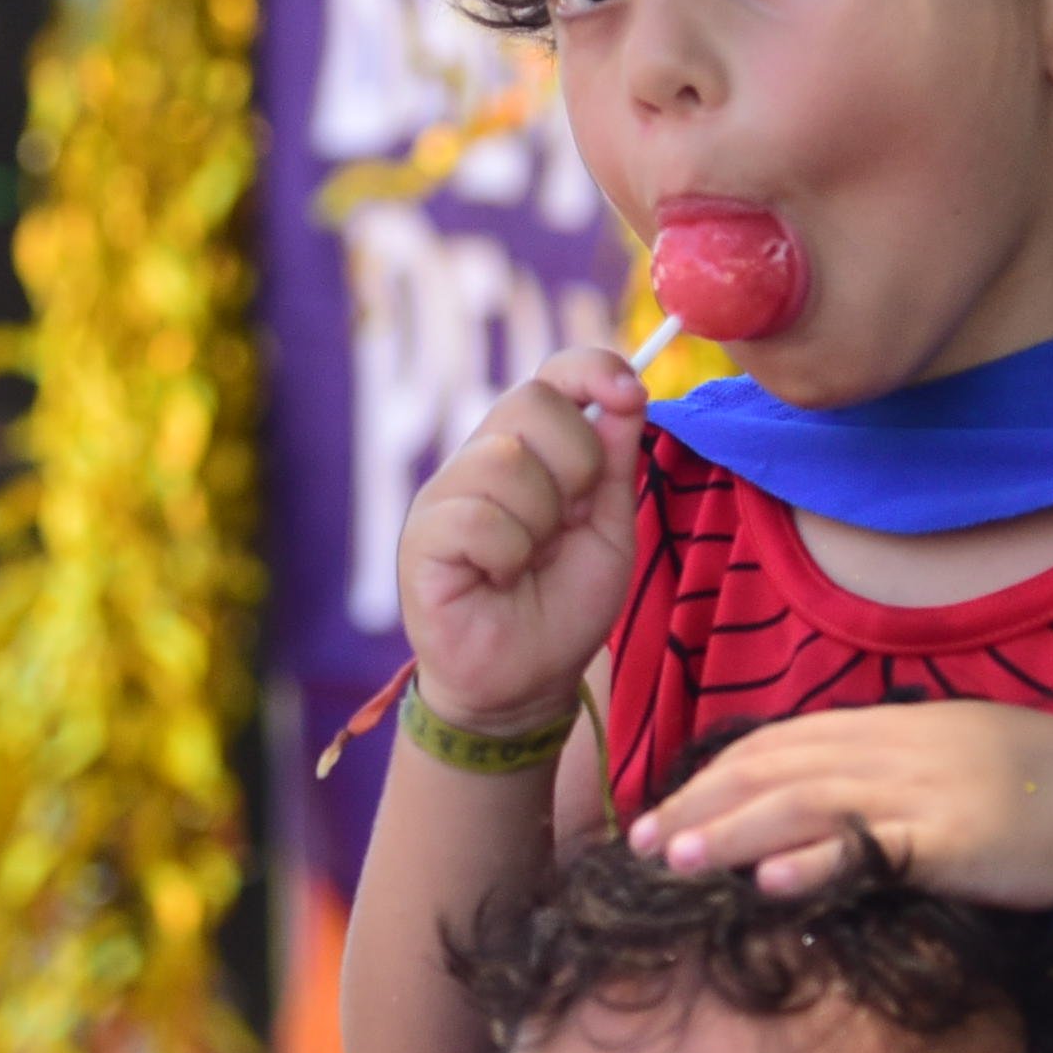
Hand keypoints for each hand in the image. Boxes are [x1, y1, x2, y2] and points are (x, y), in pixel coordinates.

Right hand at [396, 347, 649, 738]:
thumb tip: (628, 392)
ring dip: (541, 524)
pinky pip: (480, 518)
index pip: (551, 375)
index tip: (632, 394)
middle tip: (567, 522)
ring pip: (508, 462)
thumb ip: (614, 462)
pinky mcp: (420, 537)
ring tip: (529, 563)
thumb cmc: (562, 607)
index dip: (592, 368)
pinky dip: (508, 556)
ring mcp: (444, 494)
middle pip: (531, 401)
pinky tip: (498, 580)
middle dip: (576, 465)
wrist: (525, 683)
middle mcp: (480, 460)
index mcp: (526, 451)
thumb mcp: (608, 529)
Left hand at [624, 701, 1052, 904]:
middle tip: (640, 843)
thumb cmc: (1021, 785)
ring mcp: (918, 793)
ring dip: (733, 833)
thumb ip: (868, 768)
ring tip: (677, 859)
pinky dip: (816, 863)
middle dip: (702, 805)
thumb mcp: (934, 758)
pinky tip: (769, 882)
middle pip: (774, 771)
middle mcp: (889, 751)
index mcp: (882, 728)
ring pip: (806, 805)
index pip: (776, 744)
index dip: (712, 775)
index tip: (659, 809)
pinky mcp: (951, 841)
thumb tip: (797, 793)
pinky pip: (871, 851)